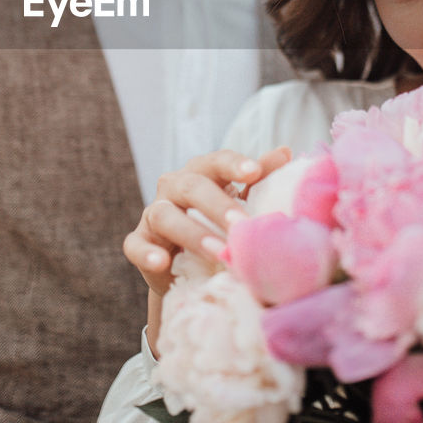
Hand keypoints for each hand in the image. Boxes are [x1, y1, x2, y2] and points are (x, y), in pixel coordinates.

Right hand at [123, 146, 292, 297]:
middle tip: (241, 224)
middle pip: (192, 187)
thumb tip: (285, 152)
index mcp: (203, 173)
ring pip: (165, 215)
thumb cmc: (222, 227)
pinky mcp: (138, 242)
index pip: (217, 161)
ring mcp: (153, 213)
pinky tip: (162, 263)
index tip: (253, 171)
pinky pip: (136, 245)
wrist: (193, 270)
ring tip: (217, 252)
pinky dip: (147, 254)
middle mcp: (175, 186)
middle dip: (218, 205)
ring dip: (192, 234)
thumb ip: (262, 180)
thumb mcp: (243, 204)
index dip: (234, 164)